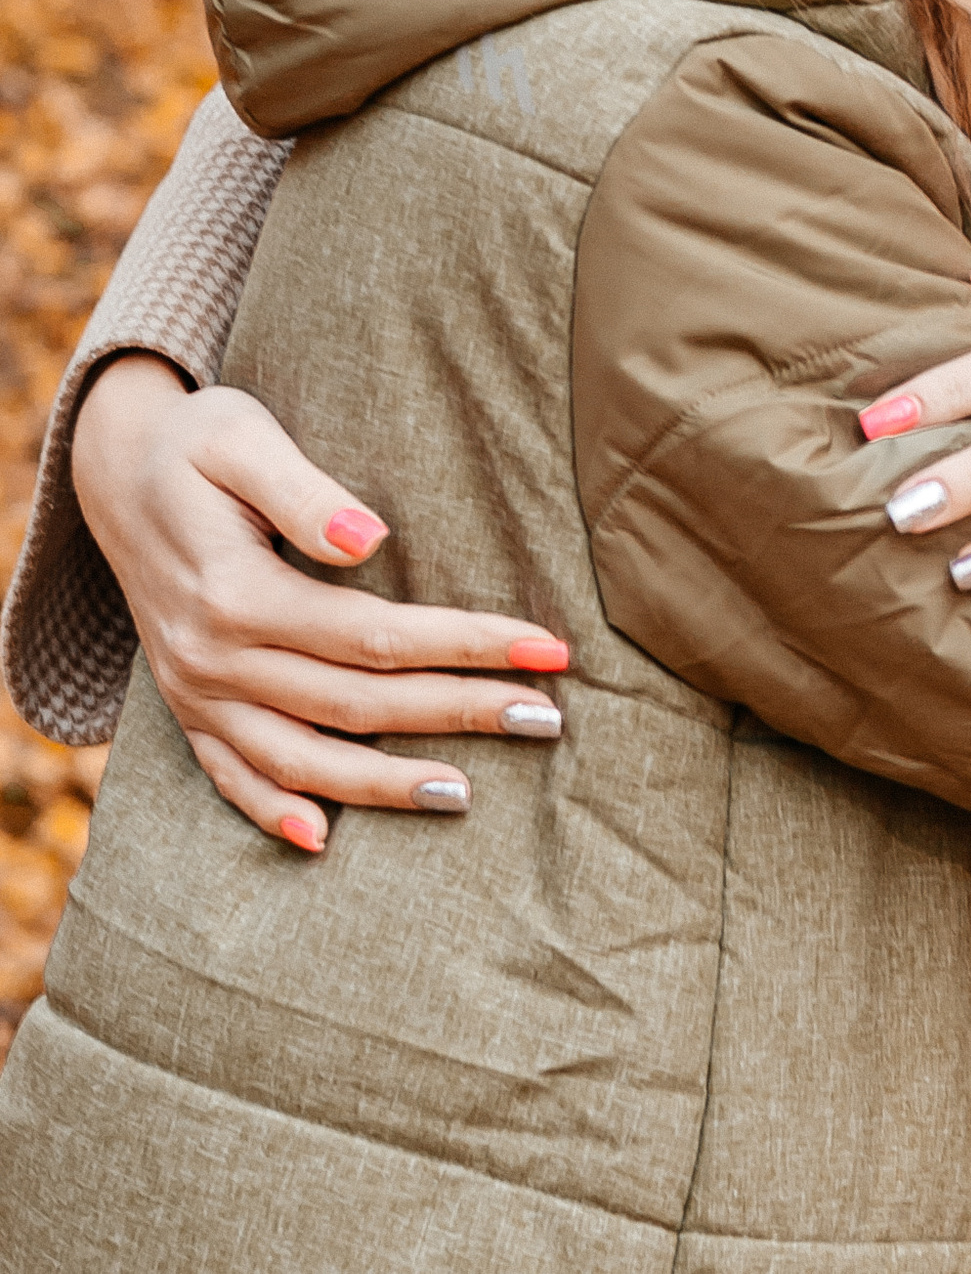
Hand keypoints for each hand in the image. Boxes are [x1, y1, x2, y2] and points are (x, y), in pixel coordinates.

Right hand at [71, 355, 572, 854]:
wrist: (114, 470)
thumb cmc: (196, 441)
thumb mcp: (241, 438)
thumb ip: (304, 491)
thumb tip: (375, 540)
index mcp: (236, 594)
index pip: (375, 635)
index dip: (466, 644)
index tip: (546, 650)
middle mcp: (214, 658)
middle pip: (356, 703)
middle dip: (457, 711)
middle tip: (547, 718)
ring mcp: (195, 693)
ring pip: (301, 759)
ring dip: (384, 785)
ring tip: (467, 793)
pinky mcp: (186, 707)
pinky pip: (228, 778)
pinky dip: (272, 813)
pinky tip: (324, 840)